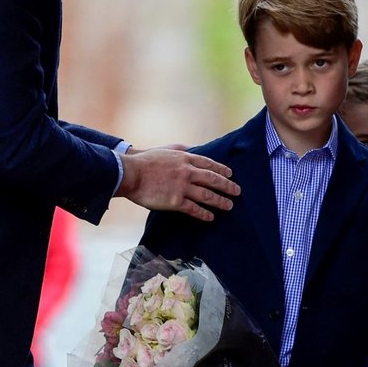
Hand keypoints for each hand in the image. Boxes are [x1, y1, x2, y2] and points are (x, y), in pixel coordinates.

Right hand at [115, 146, 239, 220]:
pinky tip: (211, 217)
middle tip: (237, 191)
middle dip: (227, 186)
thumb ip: (181, 150)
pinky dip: (204, 213)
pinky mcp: (175, 201)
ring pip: (207, 195)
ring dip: (220, 201)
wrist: (130, 173)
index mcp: (185, 158)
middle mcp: (187, 172)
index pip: (209, 164)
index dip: (221, 169)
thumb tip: (193, 149)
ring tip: (229, 206)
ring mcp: (182, 186)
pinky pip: (194, 209)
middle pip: (213, 179)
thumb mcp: (166, 150)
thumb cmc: (145, 161)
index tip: (230, 174)